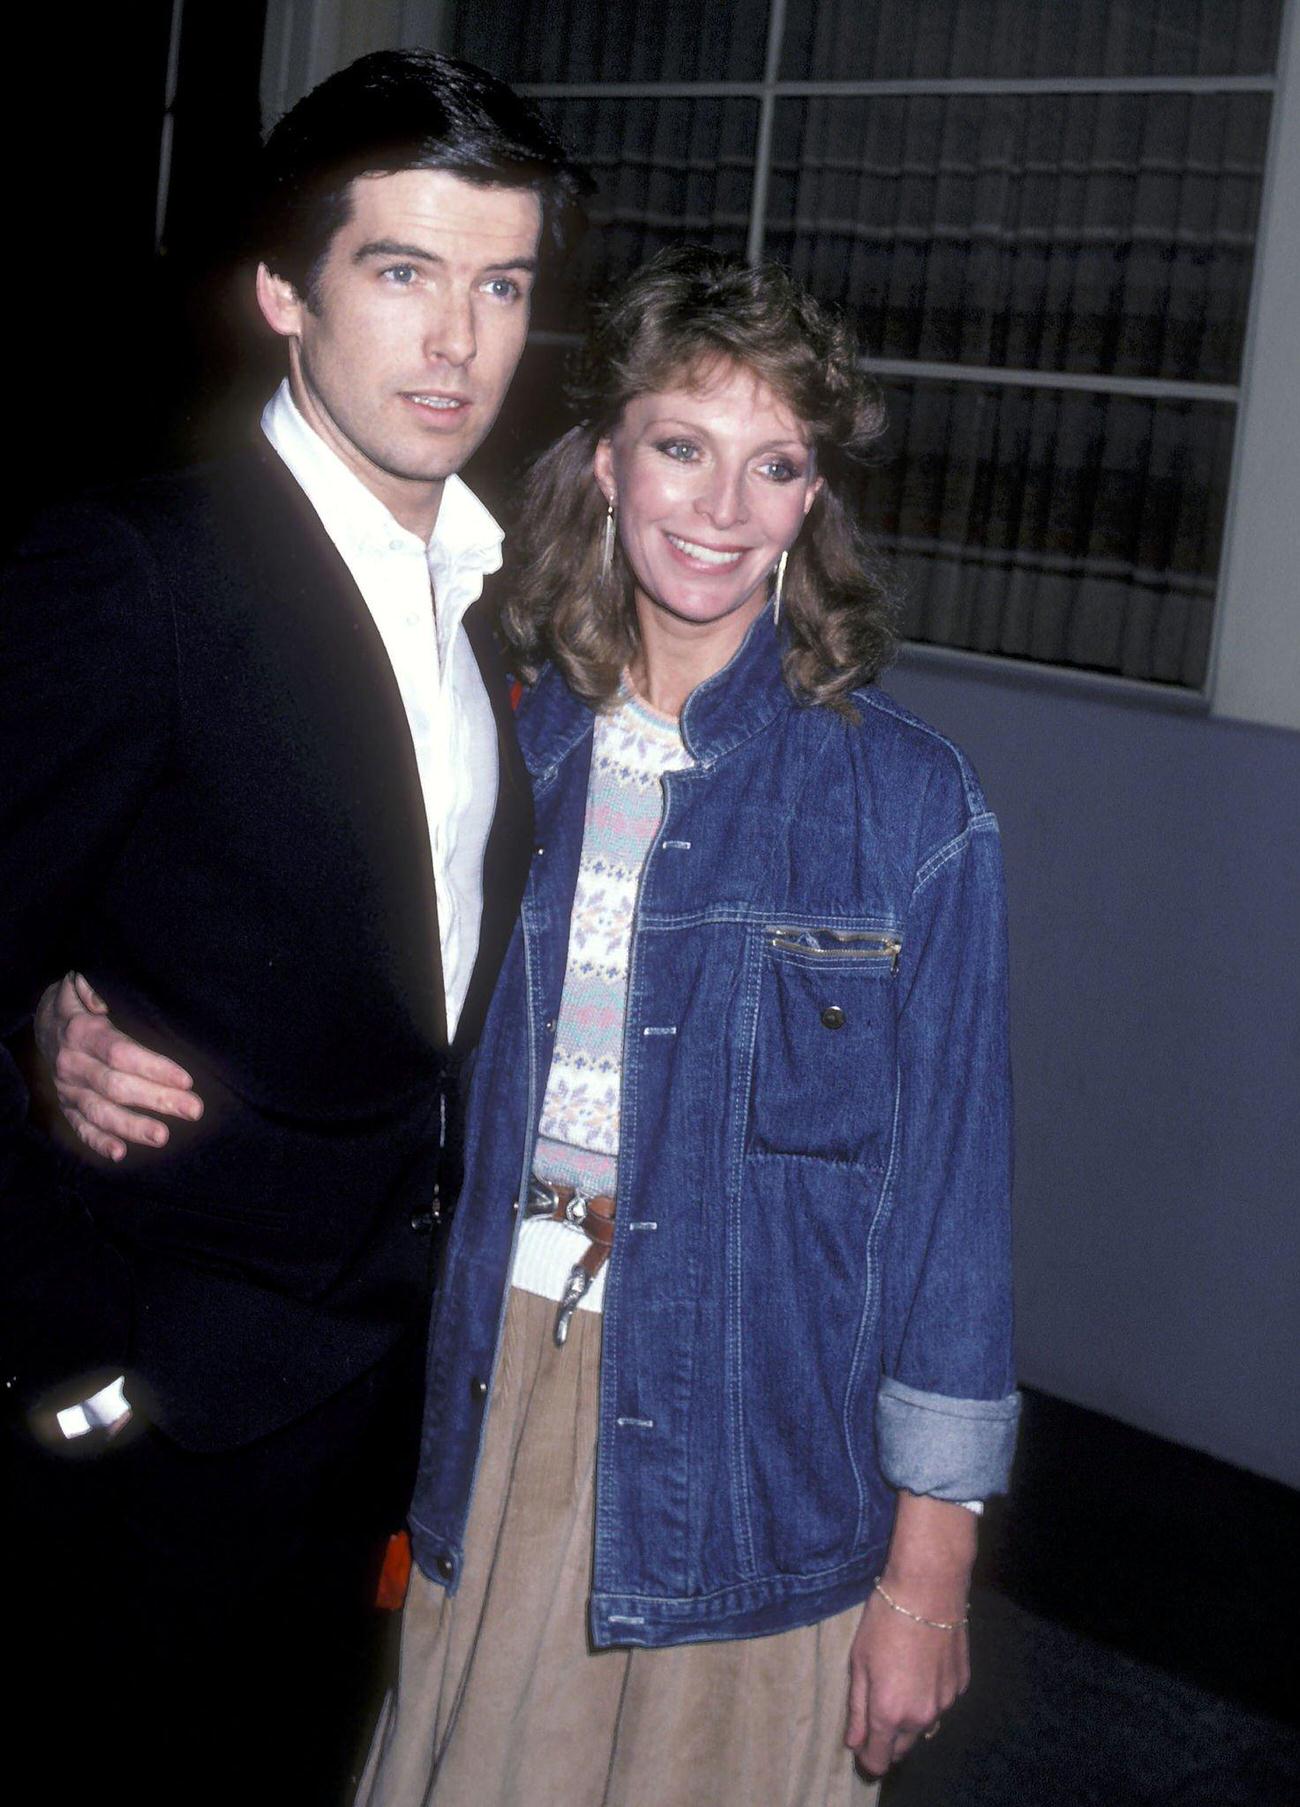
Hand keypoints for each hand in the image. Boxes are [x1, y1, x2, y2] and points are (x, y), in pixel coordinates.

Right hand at [35, 971, 202, 1160]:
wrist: (45, 1022)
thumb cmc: (83, 1002)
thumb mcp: (85, 986)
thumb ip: (96, 988)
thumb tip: (104, 1002)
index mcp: (82, 1033)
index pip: (120, 1053)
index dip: (153, 1067)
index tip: (186, 1080)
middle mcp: (72, 1064)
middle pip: (116, 1086)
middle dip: (157, 1099)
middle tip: (193, 1109)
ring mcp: (67, 1088)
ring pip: (100, 1111)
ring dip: (132, 1127)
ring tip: (163, 1136)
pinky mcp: (66, 1105)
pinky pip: (80, 1127)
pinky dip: (98, 1142)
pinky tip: (119, 1153)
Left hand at [843, 1492, 974, 1774]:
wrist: (929, 1590)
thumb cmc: (884, 1622)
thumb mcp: (859, 1663)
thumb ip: (857, 1709)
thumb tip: (853, 1744)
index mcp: (890, 1714)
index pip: (879, 1760)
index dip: (867, 1759)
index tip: (861, 1746)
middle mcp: (921, 1717)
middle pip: (903, 1749)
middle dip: (888, 1739)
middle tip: (877, 1706)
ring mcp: (946, 1703)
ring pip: (924, 1726)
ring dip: (910, 1716)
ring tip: (900, 1679)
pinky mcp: (961, 1685)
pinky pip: (941, 1702)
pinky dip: (930, 1695)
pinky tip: (922, 1666)